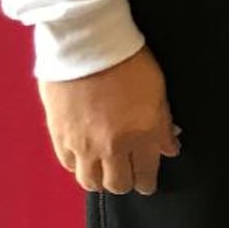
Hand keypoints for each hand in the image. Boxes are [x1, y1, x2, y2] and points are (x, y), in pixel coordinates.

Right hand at [38, 47, 179, 195]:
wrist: (87, 43)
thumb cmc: (128, 59)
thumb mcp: (158, 89)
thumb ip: (162, 123)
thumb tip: (168, 146)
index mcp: (142, 134)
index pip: (146, 173)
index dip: (148, 182)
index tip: (148, 183)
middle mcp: (113, 146)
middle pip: (118, 184)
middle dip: (126, 183)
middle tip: (128, 177)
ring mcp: (83, 144)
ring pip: (92, 182)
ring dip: (100, 181)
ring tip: (104, 173)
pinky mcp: (60, 137)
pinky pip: (69, 165)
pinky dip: (78, 166)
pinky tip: (84, 160)